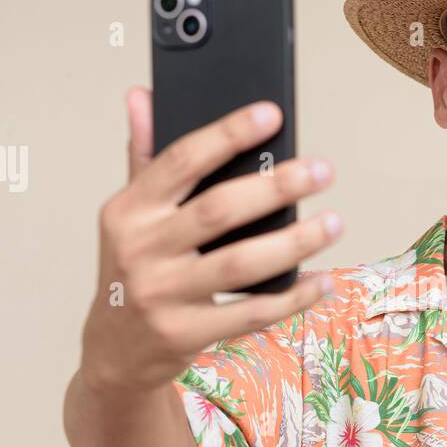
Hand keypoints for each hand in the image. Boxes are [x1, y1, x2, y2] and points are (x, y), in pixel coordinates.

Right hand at [79, 87, 340, 394]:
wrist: (113, 350)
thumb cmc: (132, 270)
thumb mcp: (128, 216)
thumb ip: (143, 158)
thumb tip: (142, 96)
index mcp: (128, 210)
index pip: (181, 161)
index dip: (227, 134)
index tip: (272, 114)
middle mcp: (141, 250)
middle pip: (218, 210)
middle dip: (276, 187)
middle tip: (322, 171)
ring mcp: (162, 296)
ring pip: (241, 264)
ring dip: (295, 242)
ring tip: (333, 223)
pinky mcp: (185, 334)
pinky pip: (250, 313)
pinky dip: (291, 297)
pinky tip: (321, 280)